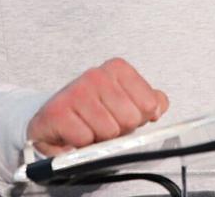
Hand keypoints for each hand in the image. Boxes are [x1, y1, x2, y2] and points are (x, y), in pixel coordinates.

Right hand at [27, 58, 169, 156]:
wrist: (54, 120)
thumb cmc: (93, 113)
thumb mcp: (126, 103)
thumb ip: (150, 101)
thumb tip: (159, 105)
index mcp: (117, 69)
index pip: (149, 103)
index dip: (139, 118)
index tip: (125, 116)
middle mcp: (96, 75)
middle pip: (130, 118)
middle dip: (120, 130)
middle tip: (105, 125)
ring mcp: (76, 91)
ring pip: (108, 130)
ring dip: (100, 139)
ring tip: (90, 129)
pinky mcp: (58, 111)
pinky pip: (85, 138)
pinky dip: (82, 144)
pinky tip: (75, 135)